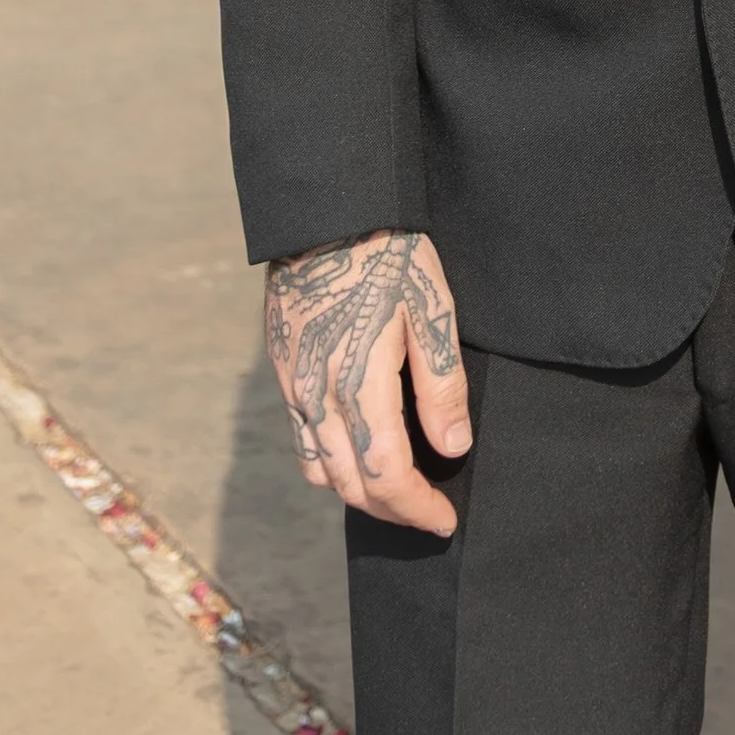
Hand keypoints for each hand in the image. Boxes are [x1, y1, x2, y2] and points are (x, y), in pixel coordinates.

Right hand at [264, 230, 471, 536]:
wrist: (326, 213)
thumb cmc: (389, 256)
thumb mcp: (433, 312)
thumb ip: (442, 387)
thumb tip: (454, 449)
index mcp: (359, 387)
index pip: (388, 477)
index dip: (417, 508)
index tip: (446, 521)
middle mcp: (317, 398)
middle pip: (351, 486)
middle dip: (392, 510)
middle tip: (429, 513)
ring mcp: (292, 387)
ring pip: (319, 470)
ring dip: (358, 492)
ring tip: (397, 489)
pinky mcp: (281, 371)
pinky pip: (301, 440)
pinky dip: (329, 463)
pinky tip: (356, 451)